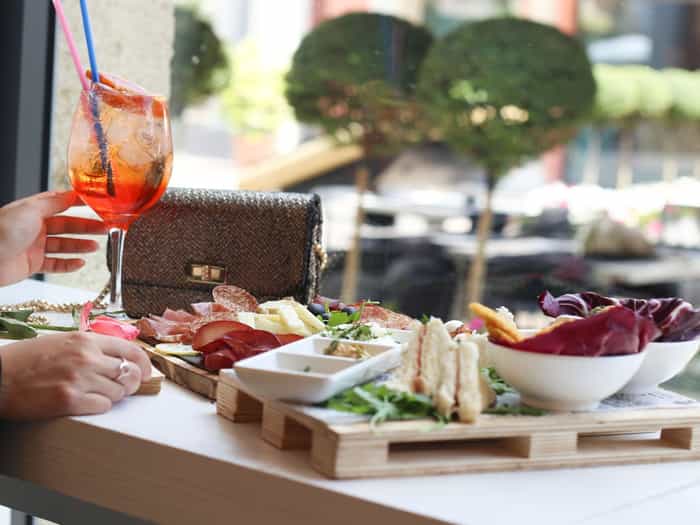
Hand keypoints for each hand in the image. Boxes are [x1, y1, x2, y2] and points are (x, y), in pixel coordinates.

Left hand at [0, 191, 105, 285]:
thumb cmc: (2, 231)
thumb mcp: (31, 209)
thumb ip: (54, 202)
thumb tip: (71, 194)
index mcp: (33, 211)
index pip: (60, 204)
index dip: (78, 203)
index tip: (97, 204)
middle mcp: (34, 227)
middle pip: (66, 226)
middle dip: (86, 227)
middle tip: (104, 228)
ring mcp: (34, 246)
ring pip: (64, 245)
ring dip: (81, 246)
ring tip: (96, 247)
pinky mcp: (32, 264)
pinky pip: (55, 264)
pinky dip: (69, 265)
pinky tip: (80, 263)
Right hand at [0, 332, 151, 419]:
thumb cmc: (27, 360)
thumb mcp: (63, 342)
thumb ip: (92, 347)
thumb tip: (121, 359)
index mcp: (86, 340)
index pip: (131, 350)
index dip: (144, 365)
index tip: (146, 374)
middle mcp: (86, 357)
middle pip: (128, 374)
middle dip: (128, 384)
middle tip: (119, 389)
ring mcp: (79, 379)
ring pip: (118, 392)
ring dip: (112, 397)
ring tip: (93, 394)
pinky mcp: (70, 401)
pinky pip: (103, 407)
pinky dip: (99, 407)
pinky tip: (84, 403)